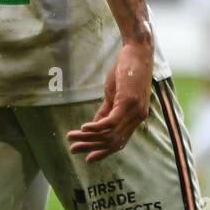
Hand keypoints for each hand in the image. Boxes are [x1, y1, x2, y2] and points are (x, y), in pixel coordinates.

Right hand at [66, 38, 153, 162]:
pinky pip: (110, 122)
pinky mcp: (128, 102)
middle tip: (73, 150)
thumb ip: (106, 111)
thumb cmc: (126, 70)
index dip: (103, 152)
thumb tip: (94, 127)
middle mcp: (137, 118)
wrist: (137, 50)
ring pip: (110, 134)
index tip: (87, 159)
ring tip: (72, 137)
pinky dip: (95, 127)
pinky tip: (83, 128)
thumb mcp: (114, 94)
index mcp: (135, 118)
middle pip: (113, 142)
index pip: (119, 142)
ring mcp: (134, 111)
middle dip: (92, 147)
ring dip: (89, 138)